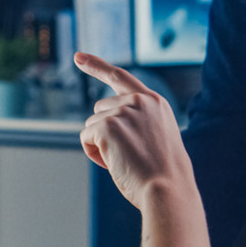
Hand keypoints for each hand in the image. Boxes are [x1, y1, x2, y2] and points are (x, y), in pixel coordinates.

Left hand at [73, 53, 195, 213]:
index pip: (120, 77)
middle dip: (105, 131)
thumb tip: (102, 127)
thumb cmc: (163, 174)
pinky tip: (114, 163)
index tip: (77, 57)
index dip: (96, 66)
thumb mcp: (157, 139)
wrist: (168, 189)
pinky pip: (86, 138)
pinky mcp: (108, 125)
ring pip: (92, 125)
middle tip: (128, 155)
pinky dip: (94, 154)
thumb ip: (137, 123)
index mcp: (155, 102)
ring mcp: (123, 111)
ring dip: (101, 145)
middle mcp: (139, 101)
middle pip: (100, 109)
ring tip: (126, 161)